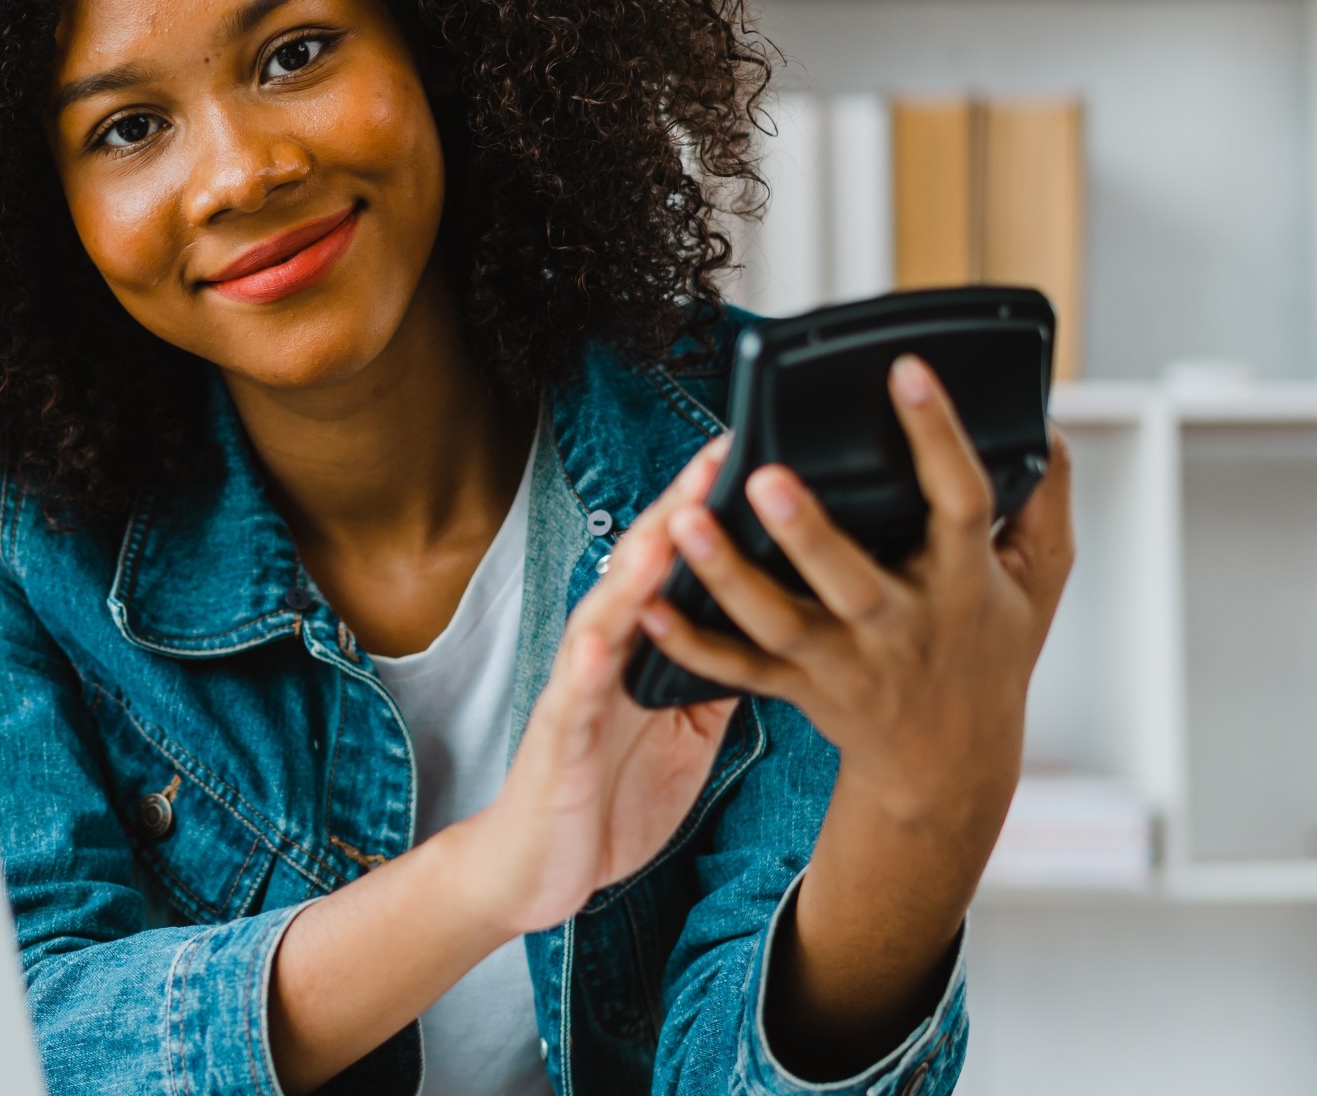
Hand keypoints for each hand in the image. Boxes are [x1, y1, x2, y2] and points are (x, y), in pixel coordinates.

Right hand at [439, 437, 739, 936]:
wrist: (541, 864)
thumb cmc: (611, 791)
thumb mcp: (685, 725)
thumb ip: (716, 672)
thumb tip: (776, 625)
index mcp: (641, 647)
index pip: (674, 562)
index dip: (708, 507)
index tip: (748, 451)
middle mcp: (606, 653)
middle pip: (639, 567)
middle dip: (677, 511)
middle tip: (719, 457)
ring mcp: (578, 691)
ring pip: (605, 616)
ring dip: (633, 571)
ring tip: (667, 529)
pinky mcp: (561, 738)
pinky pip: (576, 698)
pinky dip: (589, 666)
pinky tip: (606, 640)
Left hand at [637, 354, 1074, 830]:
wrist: (952, 768)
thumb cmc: (992, 652)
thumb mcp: (1040, 579)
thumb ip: (1044, 498)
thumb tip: (1040, 422)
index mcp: (966, 582)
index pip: (961, 501)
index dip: (938, 435)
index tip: (905, 371)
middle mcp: (903, 626)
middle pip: (853, 582)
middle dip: (809, 533)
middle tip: (765, 476)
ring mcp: (848, 664)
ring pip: (781, 625)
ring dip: (730, 576)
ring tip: (685, 522)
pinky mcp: (801, 689)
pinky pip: (739, 670)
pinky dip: (691, 645)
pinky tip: (649, 605)